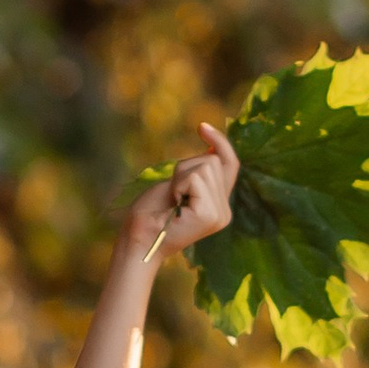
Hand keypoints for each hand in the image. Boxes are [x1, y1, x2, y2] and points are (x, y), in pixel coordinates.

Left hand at [126, 118, 237, 264]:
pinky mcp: (210, 215)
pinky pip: (196, 176)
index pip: (231, 164)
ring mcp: (219, 214)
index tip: (202, 127)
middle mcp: (224, 211)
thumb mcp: (177, 185)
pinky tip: (173, 202)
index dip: (220, 142)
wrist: (137, 241)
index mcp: (219, 205)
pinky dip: (179, 183)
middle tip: (172, 193)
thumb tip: (213, 146)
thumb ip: (199, 172)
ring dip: (181, 175)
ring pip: (206, 165)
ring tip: (172, 199)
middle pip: (214, 161)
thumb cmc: (150, 214)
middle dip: (186, 167)